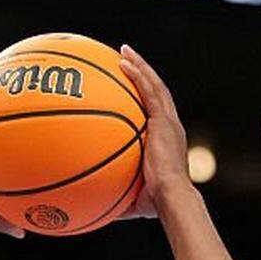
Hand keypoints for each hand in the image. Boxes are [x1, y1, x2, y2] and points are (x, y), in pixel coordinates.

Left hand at [117, 45, 191, 219]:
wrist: (172, 199)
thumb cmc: (156, 205)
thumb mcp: (131, 198)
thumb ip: (114, 196)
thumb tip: (88, 207)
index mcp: (166, 141)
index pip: (156, 114)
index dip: (145, 99)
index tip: (130, 91)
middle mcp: (170, 127)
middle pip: (157, 92)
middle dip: (142, 74)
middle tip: (126, 60)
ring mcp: (169, 123)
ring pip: (154, 85)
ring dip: (139, 66)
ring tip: (124, 51)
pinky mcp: (164, 121)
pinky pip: (150, 91)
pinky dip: (138, 74)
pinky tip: (123, 62)